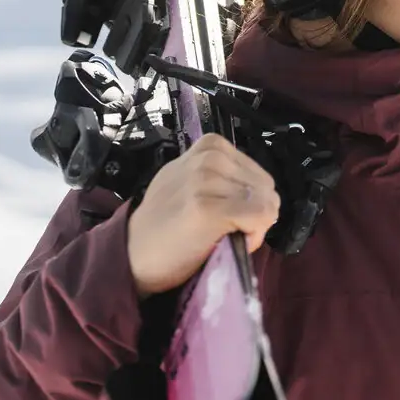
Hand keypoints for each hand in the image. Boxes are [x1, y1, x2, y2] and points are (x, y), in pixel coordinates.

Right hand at [126, 133, 279, 298]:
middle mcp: (209, 158)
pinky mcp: (208, 208)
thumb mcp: (191, 182)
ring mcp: (206, 181)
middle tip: (226, 230)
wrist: (132, 253)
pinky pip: (260, 217)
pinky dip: (253, 235)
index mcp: (210, 146)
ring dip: (253, 226)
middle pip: (267, 188)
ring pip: (267, 203)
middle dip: (255, 213)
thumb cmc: (167, 223)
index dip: (251, 200)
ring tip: (222, 235)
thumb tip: (259, 192)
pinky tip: (227, 241)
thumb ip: (224, 177)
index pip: (259, 174)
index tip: (228, 216)